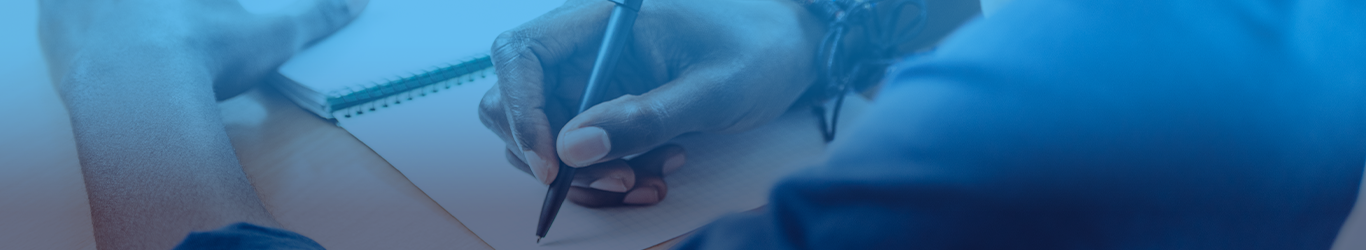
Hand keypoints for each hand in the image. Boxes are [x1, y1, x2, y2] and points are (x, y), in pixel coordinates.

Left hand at [39, 0, 366, 99]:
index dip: (204, 9)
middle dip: (163, 11)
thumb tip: (357, 3)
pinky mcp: (54, 21)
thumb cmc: (207, 58)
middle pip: (152, 2)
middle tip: (183, 30)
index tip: (205, 23)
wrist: (136, 94)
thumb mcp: (272, 38)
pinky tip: (98, 38)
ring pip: (98, 0)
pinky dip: (75, 19)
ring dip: (120, 13)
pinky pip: (59, 9)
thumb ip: (315, 17)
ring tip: (148, 33)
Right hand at [479, 0, 825, 206]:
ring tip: (650, 181)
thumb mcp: (711, 89)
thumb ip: (643, 118)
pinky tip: (657, 174)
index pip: (520, 55)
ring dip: (590, 175)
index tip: (552, 163)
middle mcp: (585, 50)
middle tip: (617, 182)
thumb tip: (572, 148)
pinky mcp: (610, 110)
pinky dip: (612, 175)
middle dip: (557, 157)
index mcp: (598, 20)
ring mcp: (594, 82)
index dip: (519, 110)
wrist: (793, 52)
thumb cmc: (760, 50)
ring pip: (553, 140)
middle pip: (521, 105)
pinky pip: (586, 154)